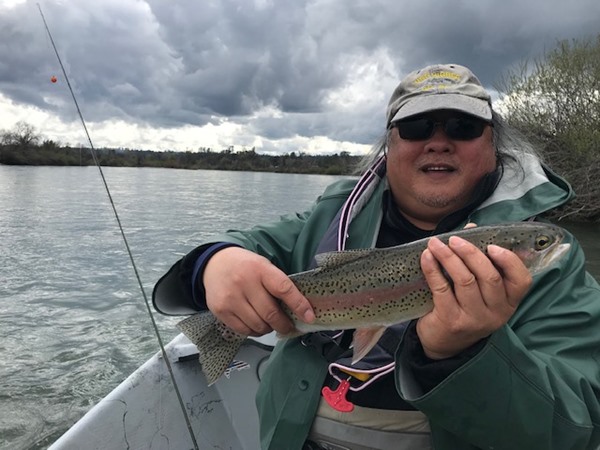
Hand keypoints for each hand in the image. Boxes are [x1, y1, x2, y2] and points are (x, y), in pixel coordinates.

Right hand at [202, 247, 314, 335]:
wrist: (214, 264)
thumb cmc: (245, 267)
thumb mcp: (263, 266)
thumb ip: (278, 285)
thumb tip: (299, 310)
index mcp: (260, 269)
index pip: (284, 289)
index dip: (299, 305)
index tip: (309, 317)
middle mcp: (244, 283)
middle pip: (271, 313)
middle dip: (284, 324)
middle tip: (289, 326)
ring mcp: (231, 298)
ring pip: (258, 325)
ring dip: (269, 329)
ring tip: (270, 323)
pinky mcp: (221, 310)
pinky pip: (244, 330)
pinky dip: (254, 331)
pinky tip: (256, 324)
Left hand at [417, 235, 532, 358]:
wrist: (443, 344)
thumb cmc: (463, 308)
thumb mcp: (478, 291)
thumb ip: (479, 261)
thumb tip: (471, 229)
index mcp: (509, 302)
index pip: (521, 281)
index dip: (509, 260)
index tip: (492, 246)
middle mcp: (496, 312)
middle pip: (489, 276)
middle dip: (470, 253)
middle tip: (454, 240)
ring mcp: (474, 319)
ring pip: (465, 281)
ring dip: (449, 257)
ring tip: (436, 244)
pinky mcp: (451, 321)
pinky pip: (442, 289)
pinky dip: (433, 269)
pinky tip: (426, 257)